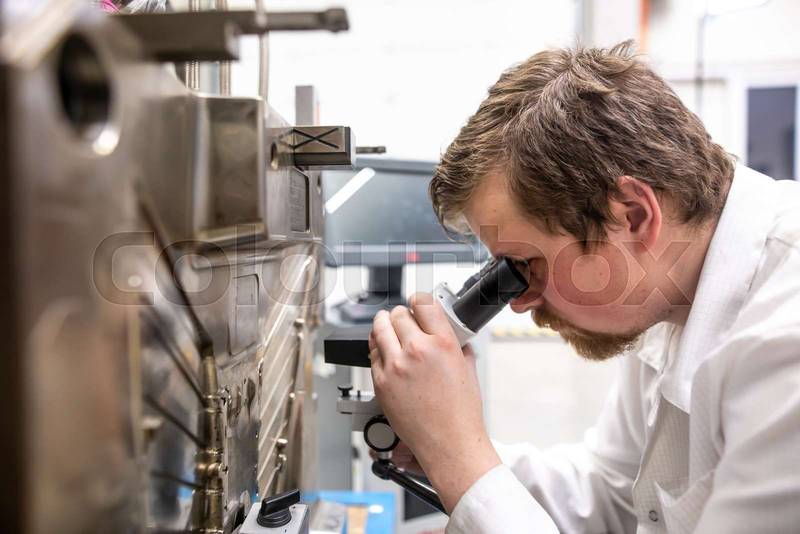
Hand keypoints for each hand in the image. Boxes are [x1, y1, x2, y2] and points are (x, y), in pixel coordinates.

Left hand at [368, 292, 500, 512]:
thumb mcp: (468, 370)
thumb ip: (459, 347)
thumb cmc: (461, 413)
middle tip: (402, 318)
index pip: (422, 303)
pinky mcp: (380, 382)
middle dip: (400, 314)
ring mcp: (395, 366)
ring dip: (383, 324)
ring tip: (385, 324)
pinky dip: (377, 348)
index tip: (416, 303)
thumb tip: (456, 338)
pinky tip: (384, 351)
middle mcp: (417, 350)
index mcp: (442, 343)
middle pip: (398, 314)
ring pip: (379, 329)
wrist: (449, 443)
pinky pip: (372, 354)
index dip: (418, 300)